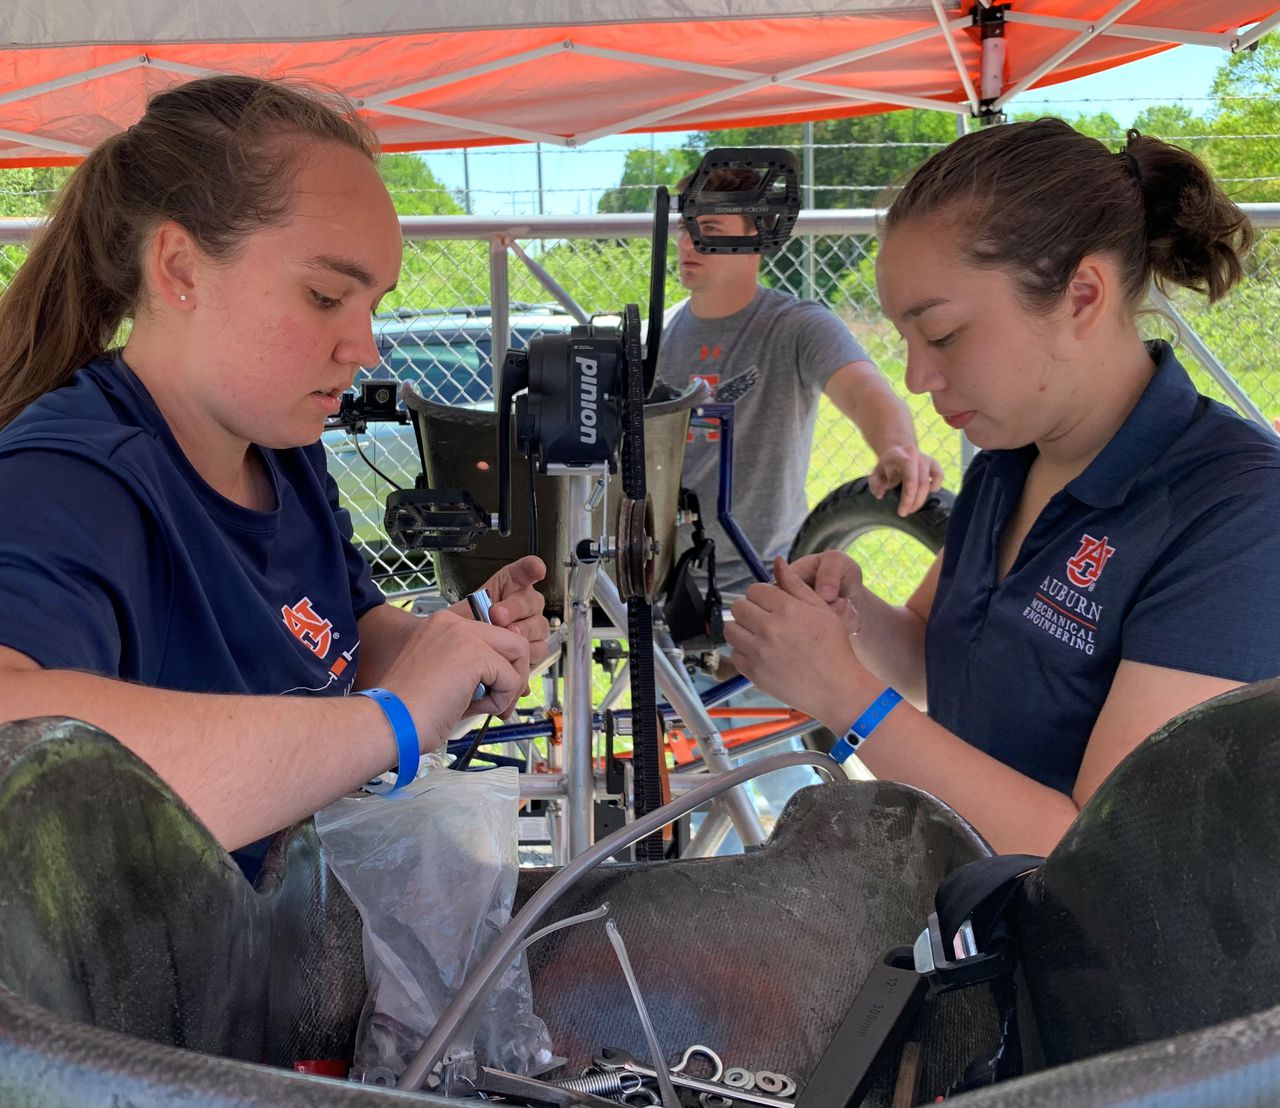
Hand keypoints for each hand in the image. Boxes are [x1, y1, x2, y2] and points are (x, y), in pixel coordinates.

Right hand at [379, 610, 531, 748]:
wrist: (388, 722)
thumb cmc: (409, 711)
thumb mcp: (444, 679)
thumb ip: (473, 672)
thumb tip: (509, 681)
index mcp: (441, 626)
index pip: (491, 636)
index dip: (500, 665)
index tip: (494, 691)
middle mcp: (452, 622)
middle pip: (511, 639)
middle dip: (515, 673)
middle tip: (503, 703)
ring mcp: (464, 635)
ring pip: (518, 651)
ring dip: (510, 685)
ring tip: (487, 707)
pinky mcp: (475, 654)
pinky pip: (511, 678)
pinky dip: (502, 700)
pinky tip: (476, 709)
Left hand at [476, 556, 550, 665]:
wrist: (466, 648)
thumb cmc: (467, 626)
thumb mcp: (465, 610)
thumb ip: (477, 606)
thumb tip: (488, 612)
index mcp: (511, 585)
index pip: (525, 570)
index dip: (532, 568)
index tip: (536, 569)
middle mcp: (526, 602)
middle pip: (532, 600)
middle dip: (514, 608)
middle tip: (497, 615)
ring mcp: (534, 623)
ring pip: (538, 625)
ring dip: (521, 631)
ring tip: (505, 635)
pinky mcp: (537, 645)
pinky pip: (540, 646)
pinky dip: (526, 650)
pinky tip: (514, 650)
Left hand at [725, 557, 863, 727]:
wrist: (837, 688)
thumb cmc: (833, 648)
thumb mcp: (821, 609)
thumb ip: (795, 585)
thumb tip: (777, 561)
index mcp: (787, 609)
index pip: (754, 590)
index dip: (762, 596)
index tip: (770, 604)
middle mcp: (769, 628)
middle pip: (738, 607)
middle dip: (749, 610)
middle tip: (763, 619)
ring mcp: (759, 652)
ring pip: (731, 629)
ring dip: (742, 629)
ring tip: (759, 635)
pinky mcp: (754, 672)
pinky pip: (734, 654)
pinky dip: (744, 652)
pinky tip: (761, 654)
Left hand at [868, 446, 943, 515]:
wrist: (899, 452)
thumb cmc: (887, 466)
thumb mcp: (876, 472)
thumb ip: (874, 483)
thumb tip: (880, 494)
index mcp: (899, 456)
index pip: (909, 475)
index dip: (908, 495)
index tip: (901, 510)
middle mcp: (915, 456)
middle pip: (920, 483)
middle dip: (913, 502)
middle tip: (904, 513)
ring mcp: (926, 459)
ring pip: (929, 484)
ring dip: (920, 500)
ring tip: (911, 509)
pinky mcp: (934, 464)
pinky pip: (939, 476)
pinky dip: (935, 487)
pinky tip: (926, 494)